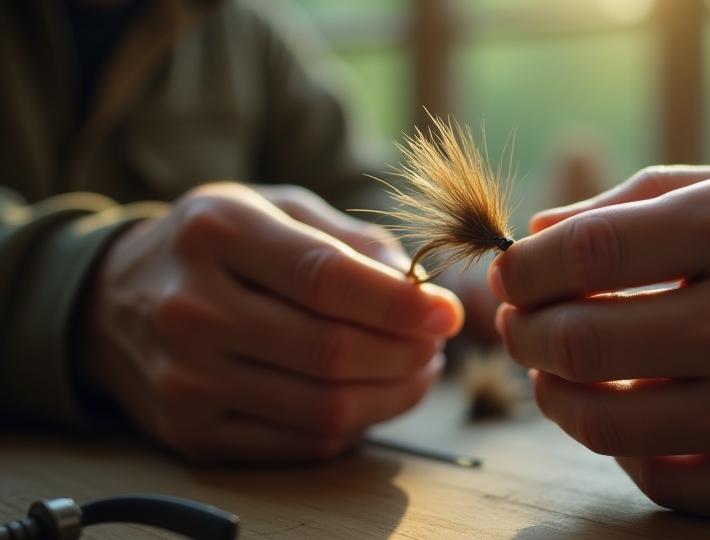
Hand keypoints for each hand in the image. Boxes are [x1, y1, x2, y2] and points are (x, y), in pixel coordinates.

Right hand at [85, 182, 462, 461]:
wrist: (110, 299)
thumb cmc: (215, 246)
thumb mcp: (276, 209)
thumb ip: (352, 241)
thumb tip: (422, 290)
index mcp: (217, 231)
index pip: (325, 278)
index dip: (399, 304)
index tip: (445, 314)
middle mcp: (191, 306)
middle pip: (330, 350)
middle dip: (406, 354)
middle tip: (435, 346)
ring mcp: (184, 377)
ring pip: (322, 407)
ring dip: (392, 395)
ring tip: (416, 370)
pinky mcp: (188, 430)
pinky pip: (298, 442)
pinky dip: (352, 426)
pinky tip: (369, 397)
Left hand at [489, 161, 709, 524]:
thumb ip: (634, 203)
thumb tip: (536, 237)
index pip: (591, 252)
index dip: (525, 268)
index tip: (511, 275)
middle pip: (582, 344)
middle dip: (524, 333)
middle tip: (519, 323)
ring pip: (606, 427)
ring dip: (554, 395)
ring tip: (554, 368)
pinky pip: (661, 480)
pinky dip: (625, 445)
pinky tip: (630, 408)